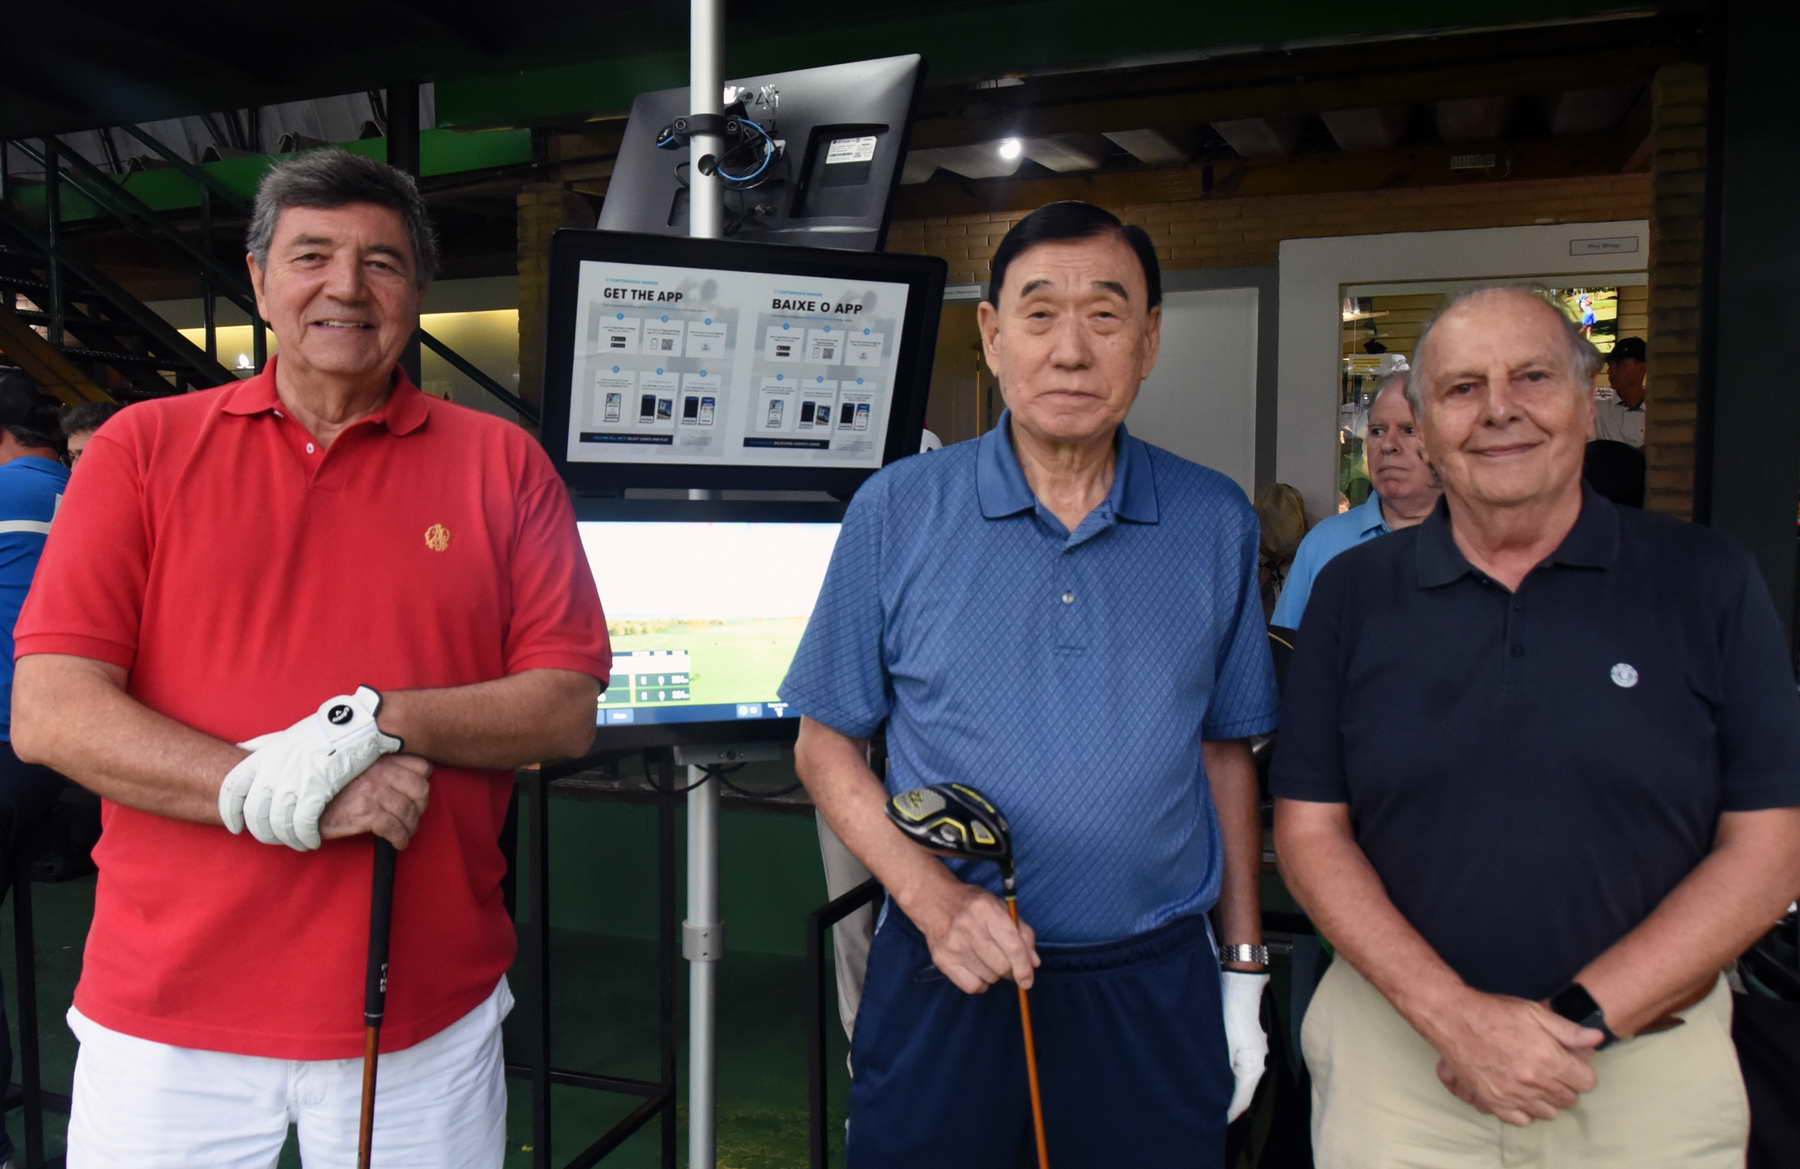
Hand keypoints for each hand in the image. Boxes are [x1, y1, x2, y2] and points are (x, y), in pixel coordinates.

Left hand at [218, 686, 403, 849]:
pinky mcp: (316, 790)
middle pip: (255, 813)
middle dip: (262, 832)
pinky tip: (312, 840)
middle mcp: (274, 770)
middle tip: (274, 838)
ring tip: (297, 842)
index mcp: (263, 756)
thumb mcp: (285, 734)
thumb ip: (262, 745)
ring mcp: (294, 780)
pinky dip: (305, 837)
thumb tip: (239, 748)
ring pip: (278, 823)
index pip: (232, 789)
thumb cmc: (323, 731)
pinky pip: (303, 824)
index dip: (230, 812)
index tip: (236, 827)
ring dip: (287, 839)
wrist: (357, 726)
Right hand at [319, 754, 431, 848]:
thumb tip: (404, 778)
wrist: (300, 798)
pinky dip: (400, 838)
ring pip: (408, 810)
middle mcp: (380, 772)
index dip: (424, 782)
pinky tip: (398, 842)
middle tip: (412, 816)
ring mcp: (372, 791)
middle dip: (421, 807)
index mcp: (380, 758)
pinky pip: (393, 827)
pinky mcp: (364, 812)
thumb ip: (379, 765)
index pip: (421, 766)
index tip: (417, 794)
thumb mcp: (356, 765)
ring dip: (411, 826)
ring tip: (405, 832)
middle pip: (420, 789)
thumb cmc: (329, 785)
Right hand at [912, 878, 1039, 994]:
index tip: (1028, 980)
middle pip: (1002, 966)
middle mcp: (968, 927)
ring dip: (995, 974)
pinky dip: (980, 983)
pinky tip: (978, 969)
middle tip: (1008, 963)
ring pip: (989, 978)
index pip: (1013, 947)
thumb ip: (1022, 933)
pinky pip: (972, 987)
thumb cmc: (973, 905)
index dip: (1024, 968)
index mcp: (987, 910)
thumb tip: (1033, 963)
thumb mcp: (1001, 907)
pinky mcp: (942, 960)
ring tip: (988, 958)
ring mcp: (953, 945)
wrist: (933, 900)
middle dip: (1010, 970)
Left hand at [1221, 970, 1268, 1122]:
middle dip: (1225, 1106)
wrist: (1239, 984)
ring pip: (1240, 1082)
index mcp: (1252, 1068)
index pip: (1240, 1102)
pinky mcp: (1248, 1046)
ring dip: (1226, 1091)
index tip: (1210, 1125)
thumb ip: (1220, 1071)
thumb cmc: (1229, 1013)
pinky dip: (1227, 1078)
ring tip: (1206, 1100)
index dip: (1225, 1115)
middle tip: (1205, 1115)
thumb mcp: (1222, 1045)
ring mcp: (1254, 1055)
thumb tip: (1214, 1096)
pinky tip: (1214, 1078)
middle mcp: (1257, 1064)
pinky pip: (1239, 1069)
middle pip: (1242, 1094)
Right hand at [1427, 991, 1602, 1125]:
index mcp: (1548, 1059)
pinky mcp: (1494, 1102)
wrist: (1454, 1020)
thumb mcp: (1535, 1012)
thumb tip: (1597, 1039)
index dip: (1580, 1070)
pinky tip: (1520, 1093)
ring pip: (1548, 1112)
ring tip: (1536, 1081)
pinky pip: (1522, 1120)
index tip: (1569, 1062)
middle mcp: (1534, 1082)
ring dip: (1547, 1099)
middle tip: (1551, 1068)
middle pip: (1569, 1099)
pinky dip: (1525, 1110)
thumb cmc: (1495, 1013)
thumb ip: (1568, 1030)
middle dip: (1565, 1084)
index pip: (1587, 1082)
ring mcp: (1513, 1095)